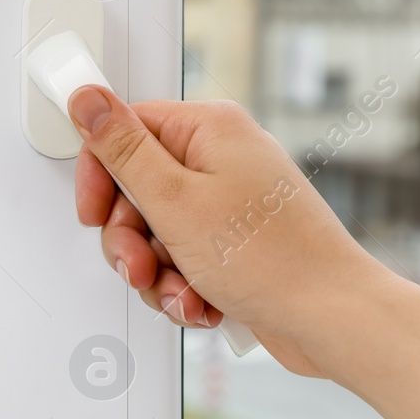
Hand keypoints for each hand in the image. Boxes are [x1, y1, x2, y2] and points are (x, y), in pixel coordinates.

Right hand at [68, 85, 393, 379]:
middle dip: (131, 240)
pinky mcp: (236, 242)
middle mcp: (221, 157)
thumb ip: (122, 149)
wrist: (332, 319)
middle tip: (142, 264)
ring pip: (155, 232)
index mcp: (208, 128)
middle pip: (135, 189)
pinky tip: (201, 302)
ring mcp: (230, 202)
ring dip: (156, 272)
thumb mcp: (174, 201)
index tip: (95, 213)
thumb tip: (87, 98)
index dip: (101, 177)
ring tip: (181, 291)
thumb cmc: (273, 260)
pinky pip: (183, 258)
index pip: (125, 130)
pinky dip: (182, 286)